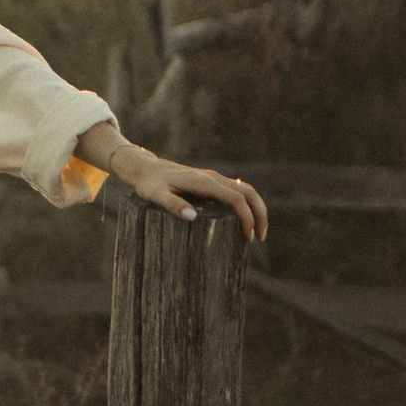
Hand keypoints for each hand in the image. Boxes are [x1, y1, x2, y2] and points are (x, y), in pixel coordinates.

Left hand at [96, 136, 267, 242]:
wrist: (144, 168)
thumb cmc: (148, 184)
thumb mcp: (155, 195)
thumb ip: (172, 204)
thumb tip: (192, 217)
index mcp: (204, 182)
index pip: (235, 198)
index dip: (246, 216)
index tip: (249, 236)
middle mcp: (212, 178)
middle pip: (248, 192)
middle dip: (259, 214)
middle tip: (260, 237)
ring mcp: (213, 179)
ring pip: (245, 190)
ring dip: (256, 209)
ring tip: (256, 232)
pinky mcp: (210, 182)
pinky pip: (236, 191)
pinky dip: (246, 204)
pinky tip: (244, 218)